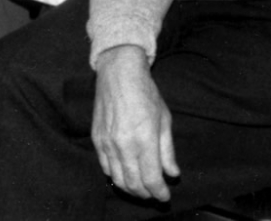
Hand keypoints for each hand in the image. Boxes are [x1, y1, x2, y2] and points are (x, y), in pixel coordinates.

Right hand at [92, 45, 177, 200]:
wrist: (119, 73)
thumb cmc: (146, 92)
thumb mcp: (164, 118)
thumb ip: (167, 150)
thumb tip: (173, 174)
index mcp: (144, 138)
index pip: (151, 178)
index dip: (159, 193)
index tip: (166, 196)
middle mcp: (124, 145)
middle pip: (133, 184)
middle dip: (146, 194)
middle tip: (155, 194)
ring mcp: (108, 144)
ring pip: (118, 180)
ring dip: (131, 189)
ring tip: (142, 189)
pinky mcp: (97, 141)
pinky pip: (105, 168)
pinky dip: (116, 178)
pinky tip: (126, 176)